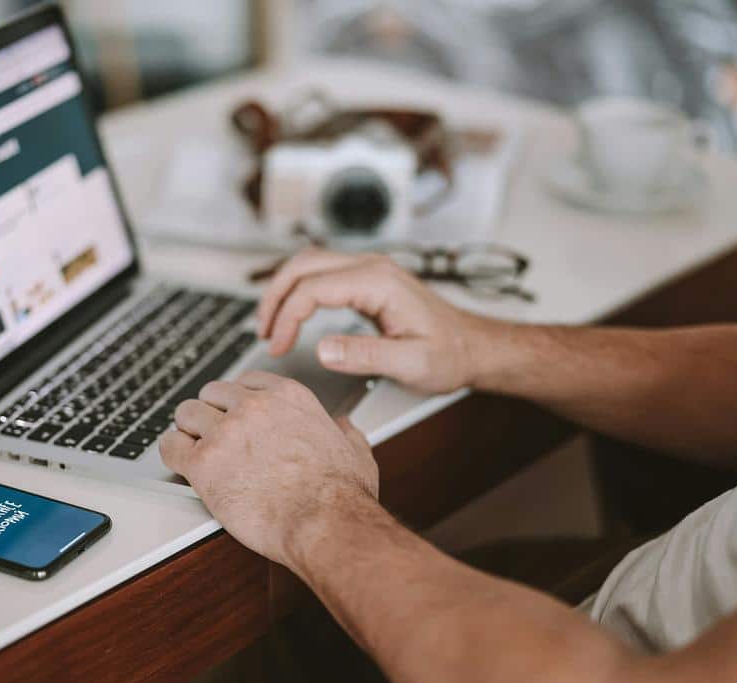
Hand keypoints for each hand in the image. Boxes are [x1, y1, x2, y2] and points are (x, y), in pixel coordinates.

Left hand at [159, 370, 378, 568]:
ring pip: (186, 414)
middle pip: (211, 394)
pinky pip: (170, 445)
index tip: (234, 412)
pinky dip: (171, 452)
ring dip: (188, 431)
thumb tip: (343, 426)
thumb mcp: (357, 451)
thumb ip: (345, 432)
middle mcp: (253, 407)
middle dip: (210, 413)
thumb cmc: (341, 495)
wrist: (323, 523)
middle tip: (212, 434)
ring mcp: (226, 433)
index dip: (236, 400)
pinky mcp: (204, 463)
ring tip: (193, 447)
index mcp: (288, 398)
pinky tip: (179, 461)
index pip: (246, 381)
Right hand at [256, 248, 497, 394]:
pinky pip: (322, 273)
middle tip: (263, 332)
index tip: (277, 346)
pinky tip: (292, 313)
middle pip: (303, 264)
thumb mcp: (411, 364)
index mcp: (378, 282)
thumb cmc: (449, 354)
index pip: (313, 288)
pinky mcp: (368, 280)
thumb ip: (365, 356)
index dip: (287, 318)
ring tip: (269, 324)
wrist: (473, 347)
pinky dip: (299, 290)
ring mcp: (369, 270)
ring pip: (309, 263)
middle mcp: (372, 267)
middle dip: (274, 296)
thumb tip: (322, 349)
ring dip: (283, 289)